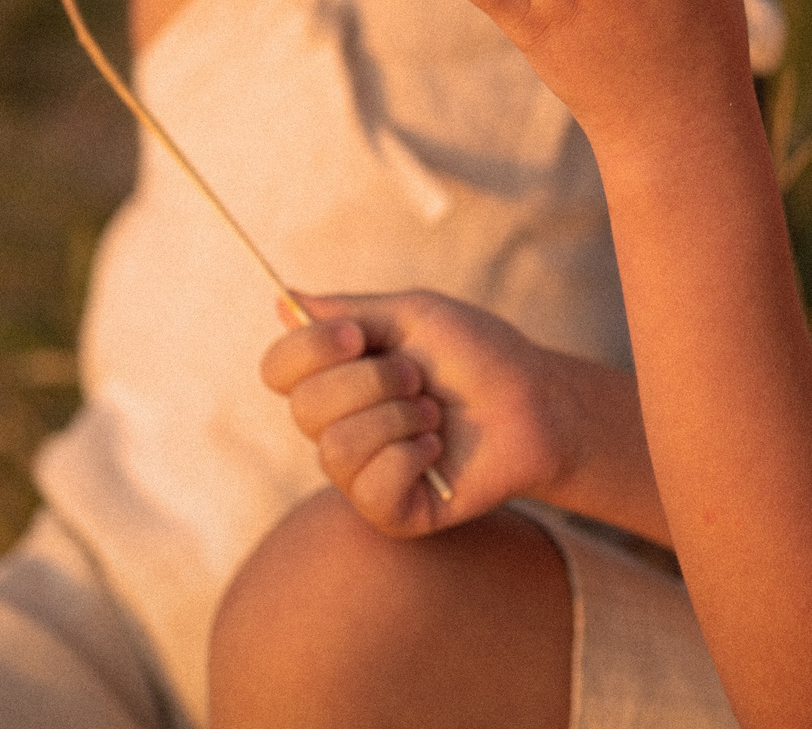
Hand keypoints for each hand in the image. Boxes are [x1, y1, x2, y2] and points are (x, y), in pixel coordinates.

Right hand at [263, 292, 573, 536]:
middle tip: (419, 377)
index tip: (359, 335)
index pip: (278, 368)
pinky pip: (371, 486)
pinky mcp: (390, 511)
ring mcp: (359, 472)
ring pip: (337, 448)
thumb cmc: (477, 355)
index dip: (309, 349)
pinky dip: (412, 456)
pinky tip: (437, 448)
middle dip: (372, 381)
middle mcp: (337, 426)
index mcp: (336, 377)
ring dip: (398, 418)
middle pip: (304, 407)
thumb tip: (284, 299)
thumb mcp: (414, 315)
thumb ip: (348, 310)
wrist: (533, 402)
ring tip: (435, 413)